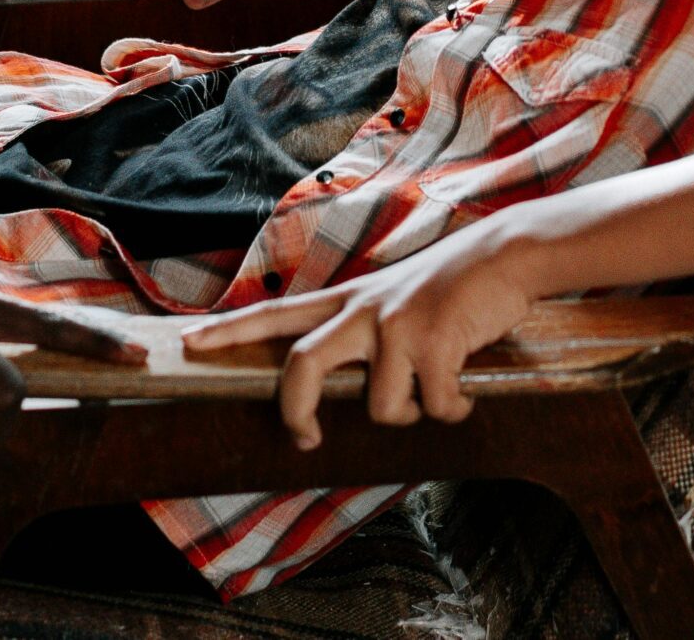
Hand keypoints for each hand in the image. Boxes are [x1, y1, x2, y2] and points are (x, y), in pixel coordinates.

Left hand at [179, 226, 542, 449]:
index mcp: (349, 299)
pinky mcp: (433, 342)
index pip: (276, 313)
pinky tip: (467, 391)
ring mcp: (397, 326)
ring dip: (413, 413)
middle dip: (295, 414)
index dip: (230, 331)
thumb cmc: (453, 282)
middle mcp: (364, 310)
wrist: (505, 254)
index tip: (188, 343)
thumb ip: (362, 326)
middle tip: (304, 439)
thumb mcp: (393, 295)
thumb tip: (344, 383)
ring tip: (435, 392)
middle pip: (302, 368)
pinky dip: (456, 409)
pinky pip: (436, 407)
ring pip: (380, 407)